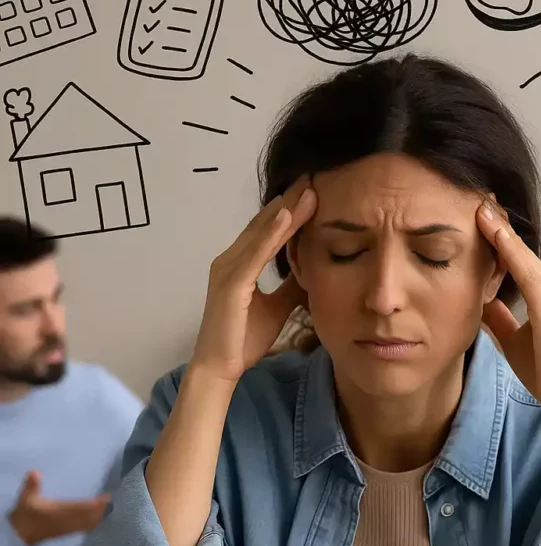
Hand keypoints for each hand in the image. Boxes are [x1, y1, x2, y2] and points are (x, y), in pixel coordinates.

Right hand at [7, 470, 110, 545]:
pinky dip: (93, 524)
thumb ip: (32, 485)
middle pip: (89, 517)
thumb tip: (34, 471)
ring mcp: (68, 528)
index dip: (95, 504)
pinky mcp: (66, 533)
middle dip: (102, 510)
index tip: (107, 497)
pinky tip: (99, 520)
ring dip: (99, 517)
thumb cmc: (26, 515)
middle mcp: (67, 521)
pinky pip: (83, 528)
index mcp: (59, 512)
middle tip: (113, 501)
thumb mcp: (27, 499)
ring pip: (88, 524)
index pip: (82, 508)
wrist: (18, 536)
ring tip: (109, 508)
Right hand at [190, 176, 316, 381]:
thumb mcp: (277, 307)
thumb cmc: (244, 338)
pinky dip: (271, 232)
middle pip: (265, 223)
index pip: (269, 230)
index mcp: (240, 264)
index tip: (314, 191)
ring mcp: (228, 269)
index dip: (290, 210)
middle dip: (290, 200)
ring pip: (262, 232)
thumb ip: (290, 286)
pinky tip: (287, 215)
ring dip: (286, 209)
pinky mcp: (231, 283)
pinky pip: (255, 252)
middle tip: (313, 177)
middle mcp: (231, 259)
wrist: (220, 367)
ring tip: (308, 188)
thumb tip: (312, 270)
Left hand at [476, 201, 540, 408]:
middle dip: (499, 226)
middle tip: (476, 201)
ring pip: (522, 255)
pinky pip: (526, 270)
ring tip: (481, 208)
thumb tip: (480, 303)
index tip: (477, 218)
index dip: (498, 238)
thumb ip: (498, 318)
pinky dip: (510, 250)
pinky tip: (494, 233)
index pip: (517, 259)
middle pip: (520, 250)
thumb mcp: (512, 337)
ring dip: (502, 231)